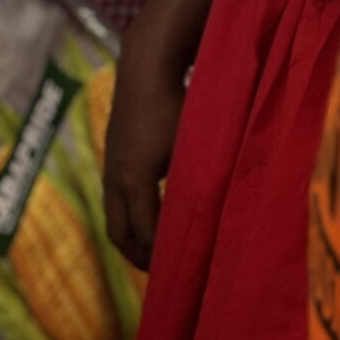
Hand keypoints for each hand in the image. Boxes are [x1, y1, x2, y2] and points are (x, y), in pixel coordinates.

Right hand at [103, 33, 189, 272]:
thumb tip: (228, 218)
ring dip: (133, 237)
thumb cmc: (178, 103)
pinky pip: (116, 199)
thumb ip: (205, 183)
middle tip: (165, 273)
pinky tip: (153, 215)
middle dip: (139, 257)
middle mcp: (115, 177)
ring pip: (114, 216)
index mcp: (134, 179)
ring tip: (158, 252)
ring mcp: (110, 164)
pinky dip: (130, 216)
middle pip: (119, 233)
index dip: (161, 257)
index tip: (182, 273)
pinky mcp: (113, 154)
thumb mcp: (197, 146)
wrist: (145, 66)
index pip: (145, 233)